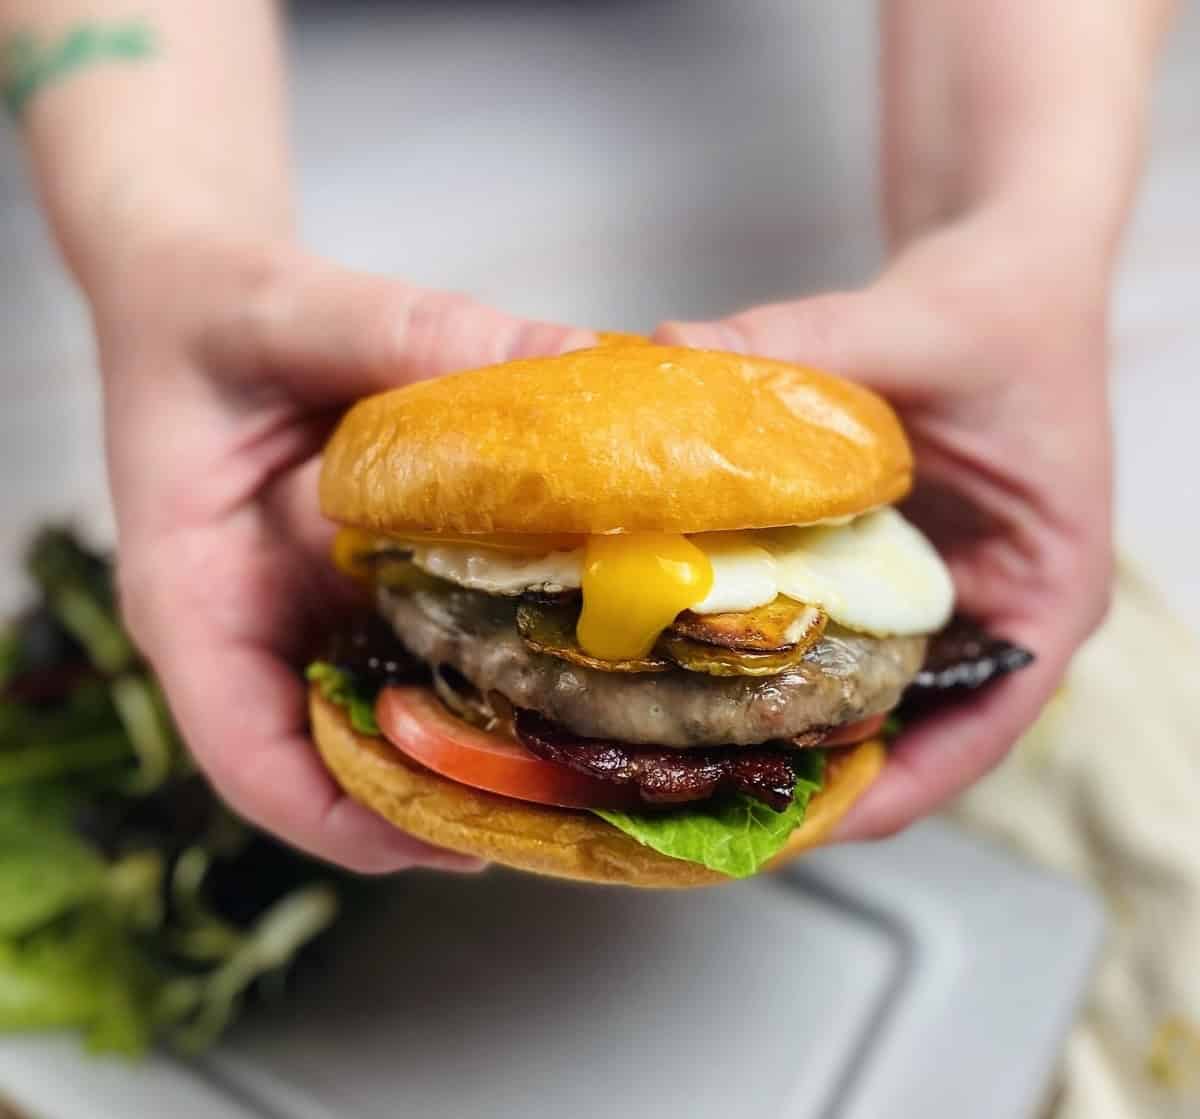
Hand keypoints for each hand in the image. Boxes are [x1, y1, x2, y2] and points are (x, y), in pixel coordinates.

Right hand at [93, 237, 592, 871]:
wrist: (197, 291)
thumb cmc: (208, 312)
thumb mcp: (293, 311)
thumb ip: (414, 333)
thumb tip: (573, 361)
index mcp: (197, 598)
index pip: (251, 760)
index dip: (347, 822)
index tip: (451, 846)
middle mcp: (258, 628)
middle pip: (340, 765)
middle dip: (443, 800)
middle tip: (557, 807)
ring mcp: (313, 613)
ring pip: (391, 717)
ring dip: (479, 746)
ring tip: (583, 756)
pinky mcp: (358, 584)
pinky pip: (423, 648)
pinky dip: (487, 665)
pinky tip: (568, 654)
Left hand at [655, 206, 1113, 838]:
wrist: (1003, 258)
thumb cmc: (1002, 305)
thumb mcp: (918, 327)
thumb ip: (806, 344)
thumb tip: (669, 357)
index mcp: (1044, 590)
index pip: (981, 729)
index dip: (893, 790)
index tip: (800, 824)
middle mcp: (989, 608)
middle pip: (907, 729)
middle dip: (812, 768)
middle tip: (707, 794)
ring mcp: (934, 589)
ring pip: (859, 686)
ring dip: (780, 715)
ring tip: (682, 744)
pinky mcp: (882, 559)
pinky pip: (824, 625)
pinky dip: (767, 644)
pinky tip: (688, 648)